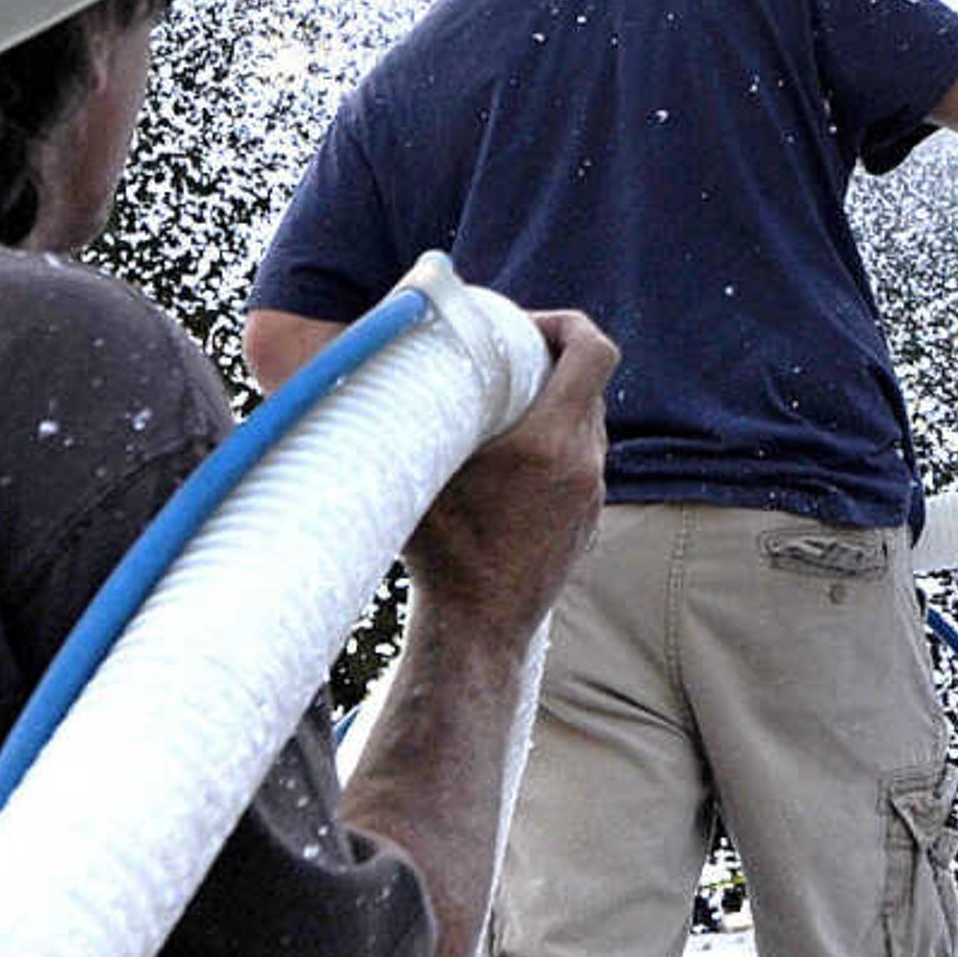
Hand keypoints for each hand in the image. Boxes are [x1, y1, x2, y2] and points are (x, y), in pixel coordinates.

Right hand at [401, 309, 610, 625]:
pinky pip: (580, 461)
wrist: (478, 632)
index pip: (594, 351)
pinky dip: (553, 446)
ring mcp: (591, 493)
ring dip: (551, 406)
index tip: (524, 325)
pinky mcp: (587, 519)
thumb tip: (364, 366)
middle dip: (549, 362)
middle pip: (588, 383)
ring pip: (586, 423)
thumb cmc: (440, 556)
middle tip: (502, 359)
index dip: (567, 324)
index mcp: (549, 441)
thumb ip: (403, 419)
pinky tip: (509, 460)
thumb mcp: (416, 477)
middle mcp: (582, 462)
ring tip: (499, 410)